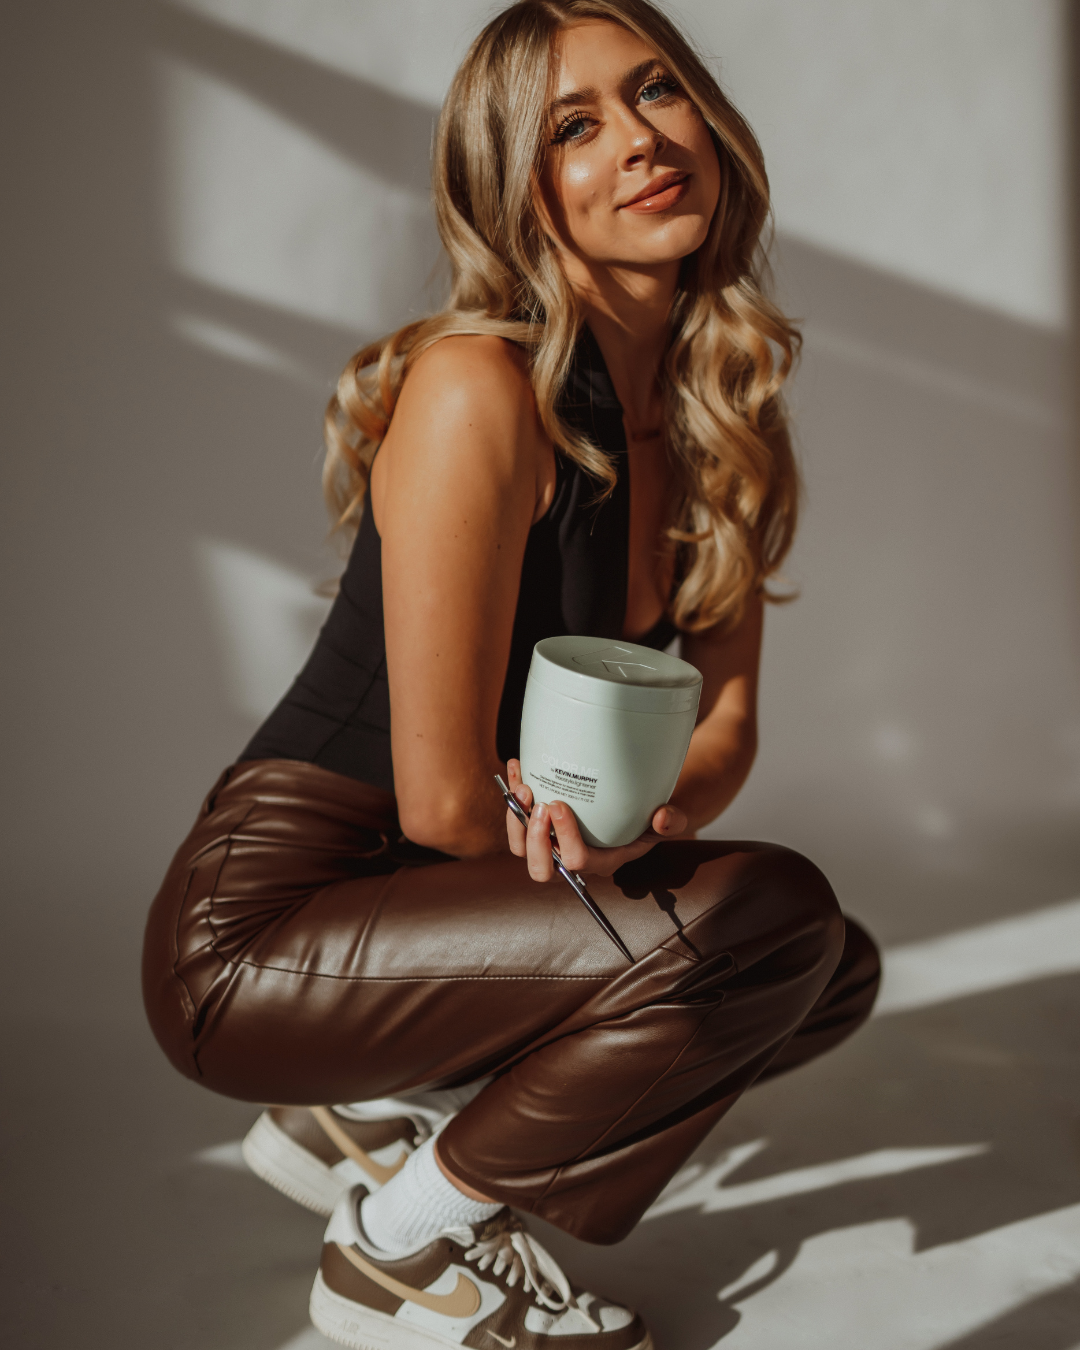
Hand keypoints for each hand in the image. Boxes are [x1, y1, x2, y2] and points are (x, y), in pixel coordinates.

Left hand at [504, 759, 687, 879]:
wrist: (635, 812)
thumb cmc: (649, 819)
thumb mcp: (668, 820)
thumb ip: (671, 822)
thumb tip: (662, 818)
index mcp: (601, 861)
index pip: (577, 861)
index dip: (564, 837)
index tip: (560, 804)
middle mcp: (572, 860)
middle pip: (541, 868)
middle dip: (534, 838)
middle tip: (539, 803)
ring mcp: (553, 846)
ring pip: (522, 849)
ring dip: (516, 820)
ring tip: (523, 787)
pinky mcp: (540, 830)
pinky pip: (518, 822)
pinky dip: (512, 795)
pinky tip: (516, 767)